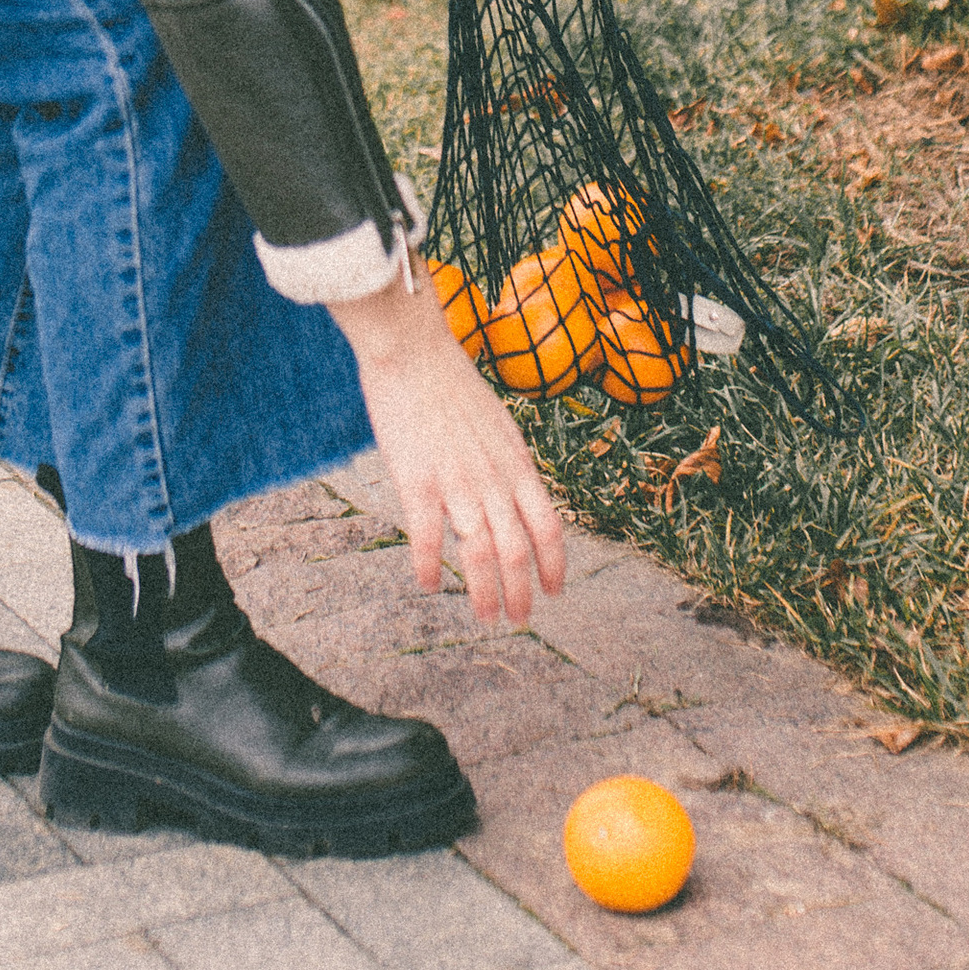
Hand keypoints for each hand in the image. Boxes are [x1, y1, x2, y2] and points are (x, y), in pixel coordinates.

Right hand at [331, 271, 567, 624]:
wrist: (413, 350)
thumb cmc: (449, 382)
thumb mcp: (497, 423)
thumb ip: (506, 461)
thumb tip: (512, 489)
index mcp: (516, 463)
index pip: (549, 525)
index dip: (554, 564)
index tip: (554, 591)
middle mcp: (494, 479)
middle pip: (518, 550)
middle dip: (523, 591)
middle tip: (518, 619)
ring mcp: (457, 482)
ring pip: (480, 552)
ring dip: (486, 592)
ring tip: (488, 618)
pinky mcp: (417, 481)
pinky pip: (427, 537)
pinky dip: (429, 566)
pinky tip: (428, 584)